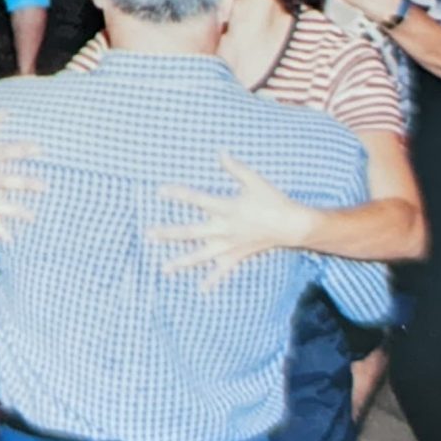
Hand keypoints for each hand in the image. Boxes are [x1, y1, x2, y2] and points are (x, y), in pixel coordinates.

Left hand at [152, 152, 314, 289]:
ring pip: (201, 255)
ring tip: (164, 268)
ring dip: (182, 262)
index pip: (196, 199)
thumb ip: (235, 167)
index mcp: (226, 208)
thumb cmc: (273, 200)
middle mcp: (224, 229)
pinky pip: (222, 270)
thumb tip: (220, 152)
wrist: (292, 226)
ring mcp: (229, 245)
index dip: (177, 194)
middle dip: (168, 233)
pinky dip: (212, 280)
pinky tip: (200, 289)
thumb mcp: (254, 180)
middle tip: (148, 234)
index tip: (159, 191)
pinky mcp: (237, 256)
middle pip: (190, 232)